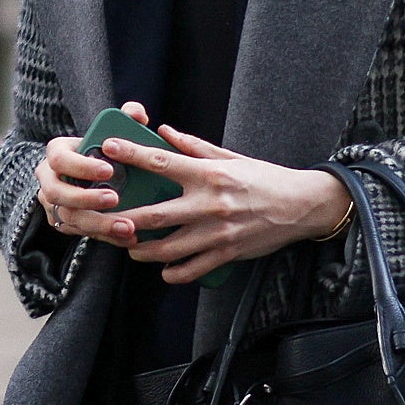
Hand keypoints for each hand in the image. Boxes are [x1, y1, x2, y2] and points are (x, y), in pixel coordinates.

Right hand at [34, 103, 146, 246]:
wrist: (86, 175)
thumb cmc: (102, 149)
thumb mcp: (111, 131)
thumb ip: (125, 117)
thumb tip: (136, 114)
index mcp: (56, 153)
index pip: (60, 159)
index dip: (81, 166)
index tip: (109, 170)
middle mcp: (49, 180)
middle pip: (57, 193)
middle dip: (86, 198)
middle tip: (115, 198)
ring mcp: (53, 204)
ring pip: (68, 218)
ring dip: (99, 224)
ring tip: (129, 227)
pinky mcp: (62, 223)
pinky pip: (80, 233)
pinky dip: (105, 236)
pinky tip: (128, 237)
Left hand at [98, 121, 352, 284]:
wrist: (302, 205)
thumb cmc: (264, 178)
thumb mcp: (231, 157)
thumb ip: (194, 147)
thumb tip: (164, 132)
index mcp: (209, 174)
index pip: (162, 162)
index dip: (132, 154)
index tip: (108, 147)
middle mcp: (210, 204)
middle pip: (154, 215)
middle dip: (123, 219)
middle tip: (103, 219)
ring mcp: (218, 232)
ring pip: (167, 249)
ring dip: (142, 250)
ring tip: (129, 246)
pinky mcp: (227, 253)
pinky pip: (191, 269)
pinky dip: (173, 272)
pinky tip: (163, 269)